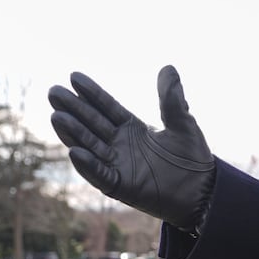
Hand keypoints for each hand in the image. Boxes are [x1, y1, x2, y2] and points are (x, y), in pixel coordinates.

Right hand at [49, 66, 214, 230]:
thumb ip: (172, 100)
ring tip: (56, 116)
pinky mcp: (121, 186)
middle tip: (54, 92)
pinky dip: (88, 165)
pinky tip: (75, 151)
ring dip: (73, 133)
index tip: (74, 76)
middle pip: (92, 123)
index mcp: (132, 128)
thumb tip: (168, 68)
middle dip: (73, 108)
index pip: (107, 107)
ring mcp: (118, 165)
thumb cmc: (193, 158)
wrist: (204, 191)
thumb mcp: (183, 124)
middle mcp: (119, 145)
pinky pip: (100, 175)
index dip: (91, 93)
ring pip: (90, 146)